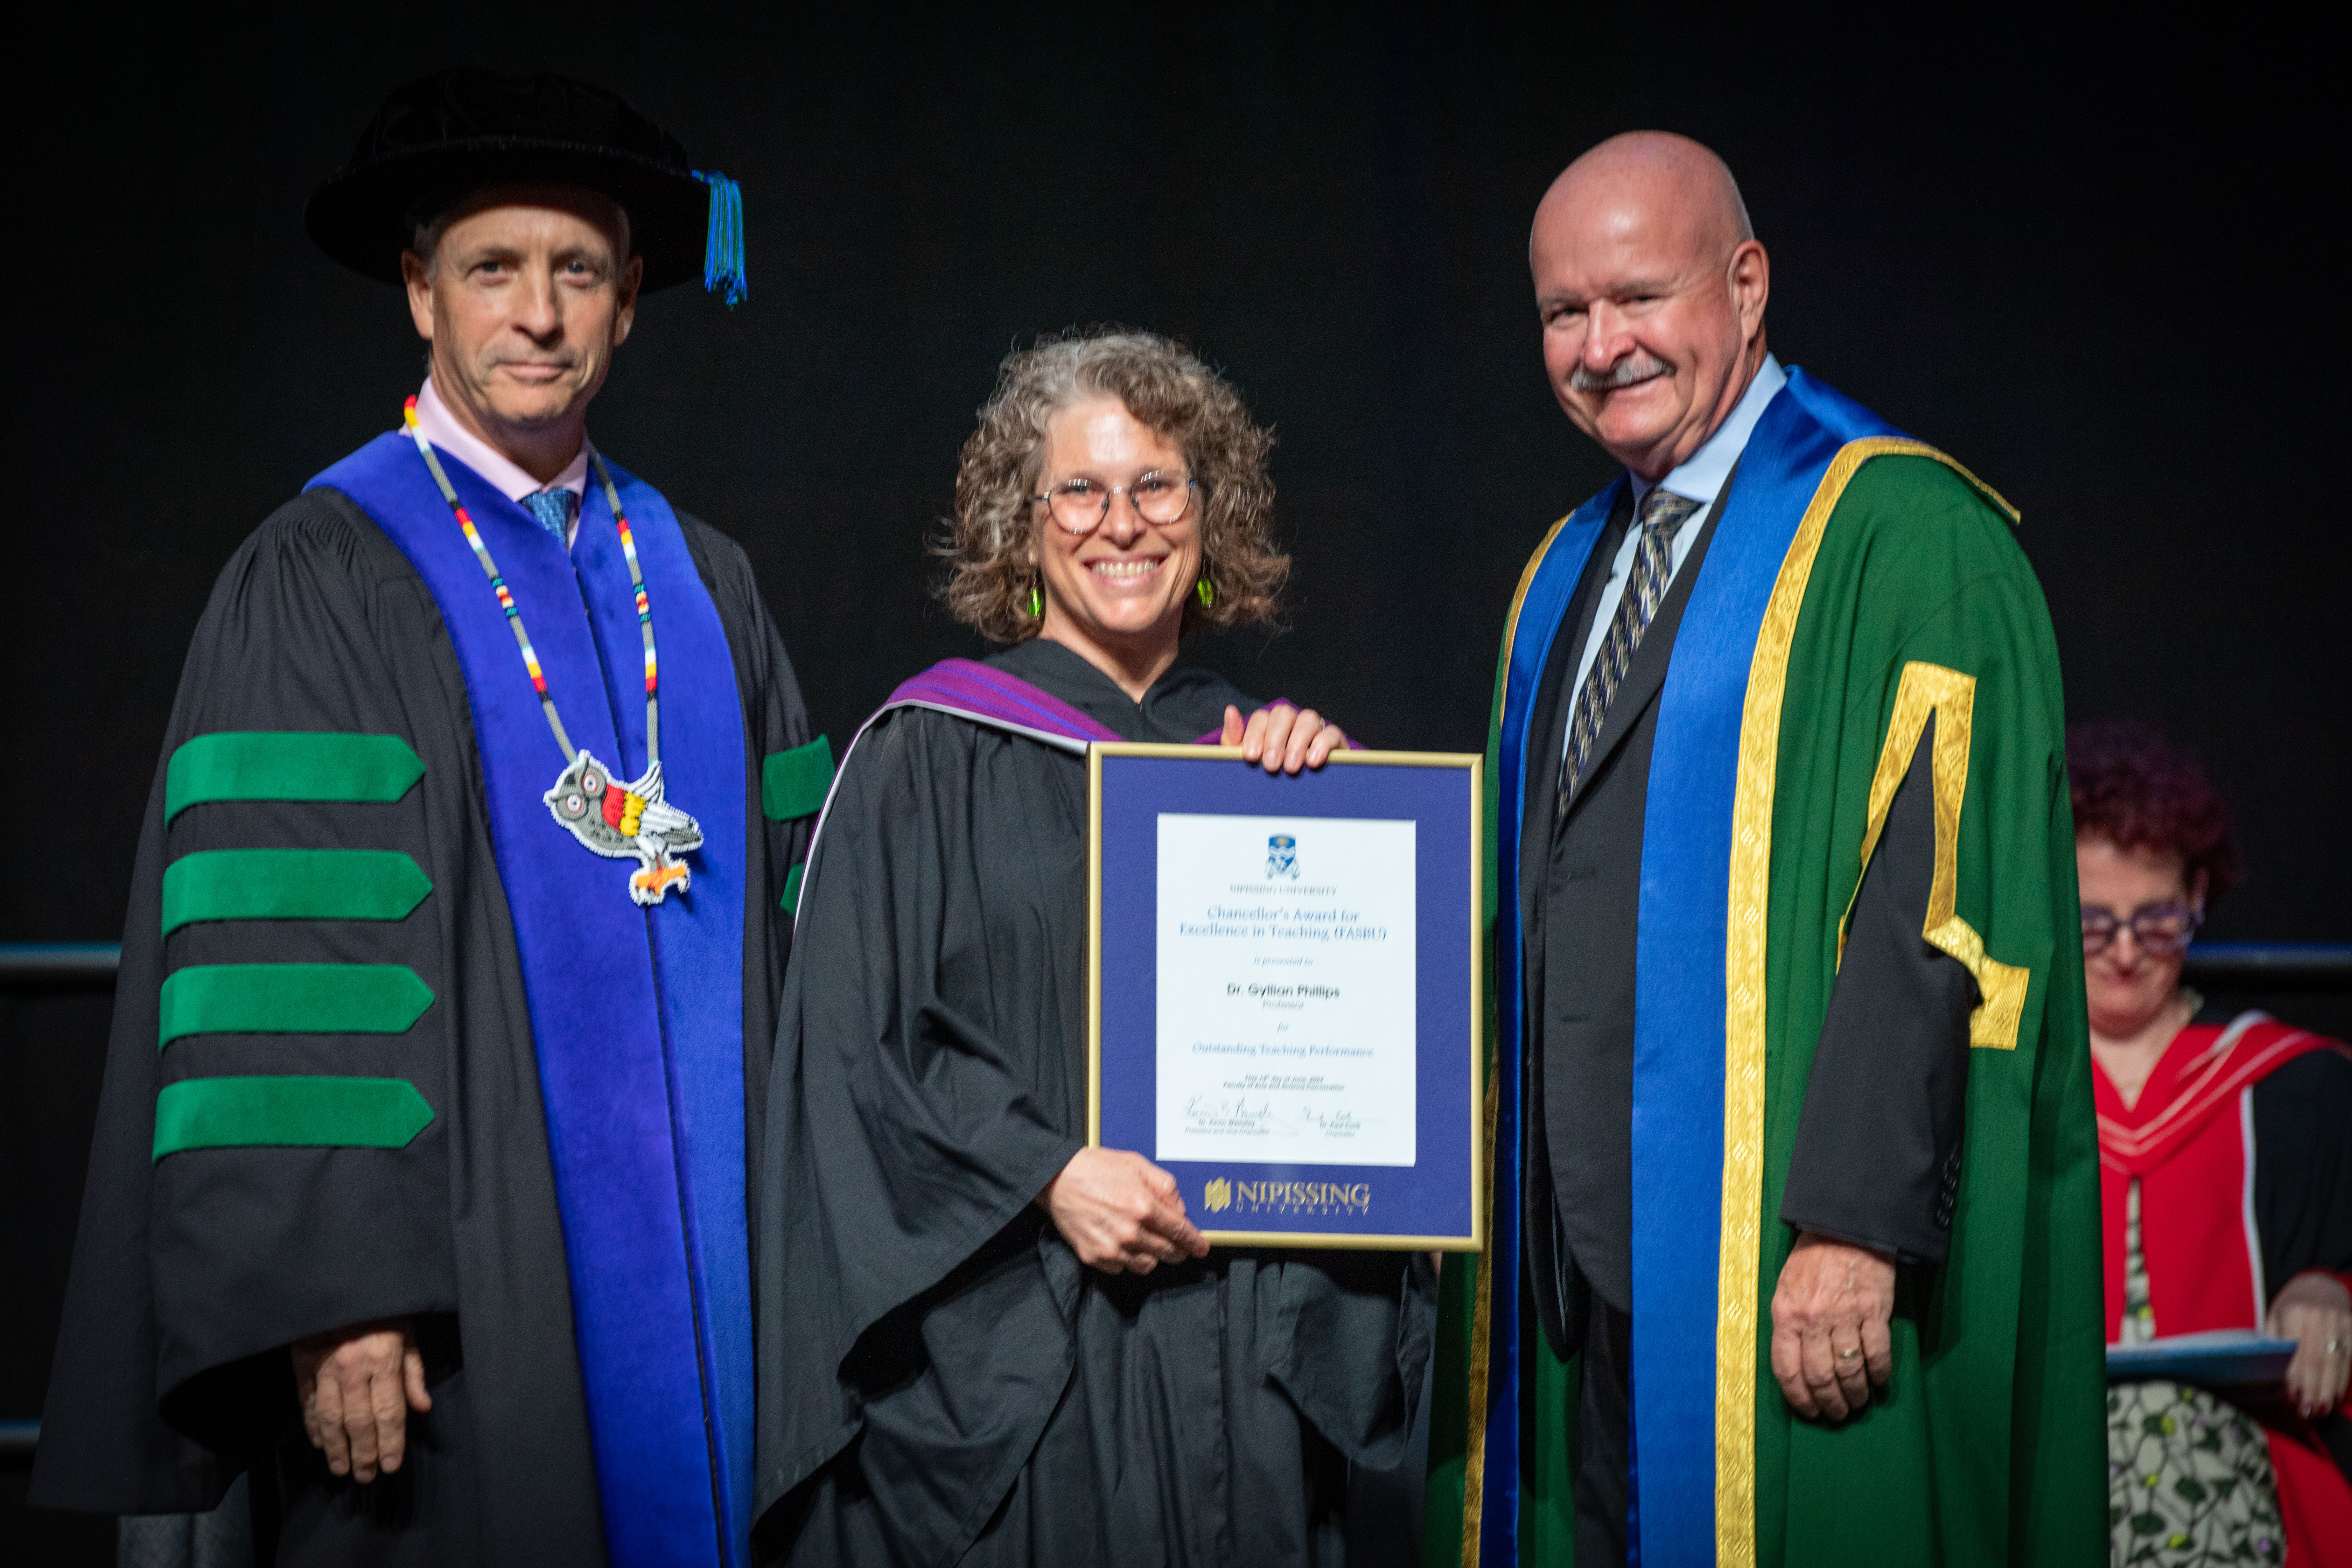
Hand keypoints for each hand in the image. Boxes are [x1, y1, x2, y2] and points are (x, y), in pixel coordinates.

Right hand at [292, 1317, 430, 1481]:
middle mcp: (353, 1367)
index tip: (391, 1466)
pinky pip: (307, 1403)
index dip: (391, 1443)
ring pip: (329, 1418)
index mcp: (384, 1358)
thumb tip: (423, 1408)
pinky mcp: (302, 1365)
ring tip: (341, 1469)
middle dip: (363, 1453)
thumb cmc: (383, 1310)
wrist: (342, 1283)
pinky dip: (312, 1426)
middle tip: (366, 1476)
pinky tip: (320, 1443)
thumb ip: (414, 1372)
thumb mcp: (408, 1333)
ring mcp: (324, 1367)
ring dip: (335, 1448)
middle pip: (358, 1422)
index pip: (389, 1412)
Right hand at [1039, 1147, 1209, 1274]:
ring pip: (1147, 1265)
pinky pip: (1122, 1268)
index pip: (1179, 1231)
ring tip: (1147, 1243)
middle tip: (1179, 1246)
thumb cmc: (1097, 1168)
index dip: (1194, 1242)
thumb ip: (1165, 1186)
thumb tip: (1180, 1209)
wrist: (1057, 1178)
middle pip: (1167, 1252)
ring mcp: (1111, 1247)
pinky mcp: (1095, 1257)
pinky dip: (1127, 1259)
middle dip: (1178, 1250)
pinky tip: (1123, 1244)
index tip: (1201, 1248)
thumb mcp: (1137, 1165)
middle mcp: (1130, 1231)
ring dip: (1153, 1256)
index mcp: (1143, 1206)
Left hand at [1220, 704, 1347, 773]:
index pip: (1261, 718)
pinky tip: (1313, 761)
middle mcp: (1292, 723)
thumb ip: (1235, 739)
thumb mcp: (1247, 761)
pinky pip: (1331, 733)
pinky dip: (1322, 744)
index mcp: (1269, 725)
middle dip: (1275, 740)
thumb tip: (1231, 711)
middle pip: (1284, 714)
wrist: (1299, 799)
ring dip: (1297, 742)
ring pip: (1308, 719)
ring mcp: (1314, 729)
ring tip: (1291, 767)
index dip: (1255, 734)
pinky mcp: (1334, 741)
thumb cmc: (1267, 776)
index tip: (1250, 756)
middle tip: (1270, 766)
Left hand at [1769, 1232, 1895, 1420]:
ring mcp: (1844, 1316)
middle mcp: (1813, 1319)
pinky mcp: (1874, 1311)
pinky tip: (1878, 1380)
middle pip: (1820, 1377)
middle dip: (1829, 1403)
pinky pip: (1877, 1354)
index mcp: (1786, 1314)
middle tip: (1838, 1413)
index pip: (1787, 1369)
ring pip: (1849, 1371)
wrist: (1845, 1226)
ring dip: (1855, 1394)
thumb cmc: (1812, 1258)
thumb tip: (1795, 1365)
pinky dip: (1879, 1373)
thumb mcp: (1786, 1288)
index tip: (1809, 1411)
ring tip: (1858, 1402)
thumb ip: (1788, 1324)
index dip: (1798, 1397)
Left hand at [2266, 1271, 2351, 1416]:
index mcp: (2294, 1313)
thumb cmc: (2291, 1305)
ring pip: (2336, 1363)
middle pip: (2318, 1360)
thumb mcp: (2274, 1316)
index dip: (2294, 1377)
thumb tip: (2271, 1373)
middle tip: (2307, 1411)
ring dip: (2329, 1390)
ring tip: (2321, 1410)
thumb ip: (2273, 1342)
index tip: (2291, 1397)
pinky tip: (2335, 1396)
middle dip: (2313, 1389)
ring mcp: (2341, 1323)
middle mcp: (2320, 1317)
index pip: (2295, 1352)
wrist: (2320, 1285)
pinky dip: (2342, 1381)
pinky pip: (2349, 1360)